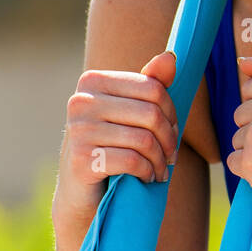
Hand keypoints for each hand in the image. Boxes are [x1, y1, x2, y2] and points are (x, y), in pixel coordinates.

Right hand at [55, 50, 178, 233]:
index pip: (153, 88)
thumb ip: (150, 85)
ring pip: (144, 140)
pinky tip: (147, 178)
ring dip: (161, 160)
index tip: (173, 132)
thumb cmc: (113, 147)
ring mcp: (78, 130)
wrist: (82, 193)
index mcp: (93, 81)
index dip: (172, 113)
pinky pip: (133, 161)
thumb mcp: (132, 114)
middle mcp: (81, 101)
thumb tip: (171, 56)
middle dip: (169, 139)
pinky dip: (148, 172)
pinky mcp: (80, 159)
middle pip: (151, 114)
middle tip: (171, 156)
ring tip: (161, 170)